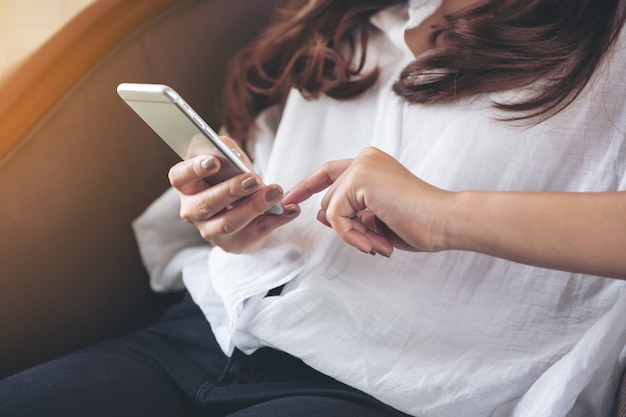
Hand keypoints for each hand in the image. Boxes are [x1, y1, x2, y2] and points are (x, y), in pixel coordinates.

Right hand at [168, 137, 299, 252]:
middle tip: (253, 179)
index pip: (180, 177)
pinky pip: (257, 232)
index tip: (214, 161)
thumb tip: (234, 155)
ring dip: (254, 206)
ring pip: (229, 222)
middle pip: (206, 203)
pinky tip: (291, 209)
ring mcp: (212, 231)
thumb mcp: (227, 160)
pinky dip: (277, 220)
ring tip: (276, 191)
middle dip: (231, 190)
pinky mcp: (235, 244)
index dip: (194, 169)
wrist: (244, 210)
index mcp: (187, 186)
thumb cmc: (230, 178)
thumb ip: (227, 151)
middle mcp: (193, 211)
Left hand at [284, 147, 453, 256]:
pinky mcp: (360, 179)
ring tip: (380, 243)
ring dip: (352, 235)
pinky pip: (335, 217)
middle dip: (346, 228)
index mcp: (370, 164)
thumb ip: (349, 213)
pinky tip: (376, 242)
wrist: (445, 222)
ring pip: (330, 210)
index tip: (290, 198)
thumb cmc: (418, 223)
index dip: (307, 185)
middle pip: (329, 199)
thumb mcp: (375, 218)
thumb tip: (318, 214)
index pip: (329, 172)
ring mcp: (362, 166)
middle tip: (375, 243)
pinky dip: (351, 236)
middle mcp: (364, 159)